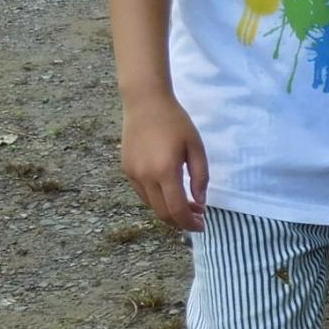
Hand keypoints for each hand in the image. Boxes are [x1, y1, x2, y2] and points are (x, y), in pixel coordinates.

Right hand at [120, 95, 207, 230]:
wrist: (145, 103)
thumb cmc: (175, 122)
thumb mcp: (196, 147)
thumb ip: (200, 176)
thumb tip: (200, 201)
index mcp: (165, 171)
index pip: (177, 210)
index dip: (190, 223)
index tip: (202, 225)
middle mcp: (146, 176)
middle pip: (162, 213)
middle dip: (181, 221)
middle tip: (198, 217)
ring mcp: (133, 174)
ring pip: (151, 206)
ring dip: (169, 211)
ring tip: (187, 204)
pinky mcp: (126, 169)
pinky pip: (143, 194)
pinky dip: (157, 199)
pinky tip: (169, 191)